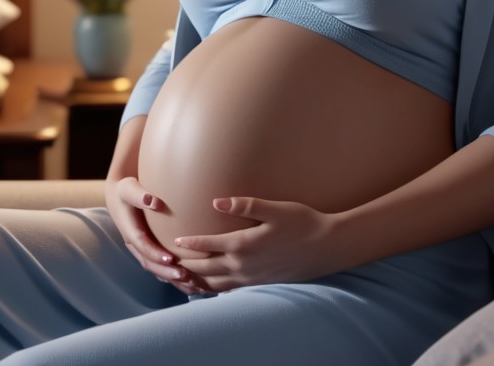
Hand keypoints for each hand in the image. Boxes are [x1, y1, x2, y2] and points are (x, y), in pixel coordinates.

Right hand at [104, 176, 203, 294]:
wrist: (119, 196)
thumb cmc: (126, 190)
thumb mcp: (129, 189)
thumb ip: (140, 195)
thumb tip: (153, 200)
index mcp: (129, 230)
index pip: (142, 245)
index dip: (156, 253)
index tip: (171, 258)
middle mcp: (134, 244)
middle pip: (149, 263)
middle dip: (166, 271)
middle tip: (185, 275)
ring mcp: (140, 249)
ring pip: (154, 268)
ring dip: (171, 277)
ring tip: (190, 283)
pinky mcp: (147, 250)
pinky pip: (159, 266)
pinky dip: (171, 276)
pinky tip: (188, 282)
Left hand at [173, 197, 338, 291]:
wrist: (326, 248)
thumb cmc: (303, 223)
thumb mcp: (276, 209)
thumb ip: (245, 205)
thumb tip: (217, 202)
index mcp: (244, 245)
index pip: (207, 246)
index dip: (189, 242)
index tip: (174, 239)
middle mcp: (243, 266)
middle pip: (204, 269)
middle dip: (184, 265)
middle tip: (168, 261)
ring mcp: (251, 278)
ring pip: (214, 285)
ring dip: (195, 281)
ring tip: (181, 277)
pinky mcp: (259, 284)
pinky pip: (228, 291)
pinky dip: (212, 289)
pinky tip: (208, 286)